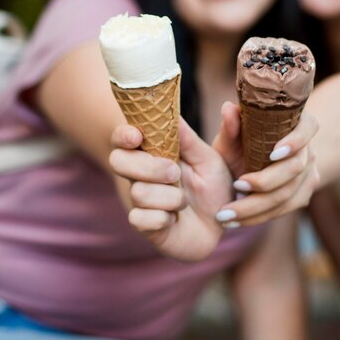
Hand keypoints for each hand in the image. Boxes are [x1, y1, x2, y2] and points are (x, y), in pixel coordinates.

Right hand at [109, 118, 232, 261]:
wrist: (222, 224)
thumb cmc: (213, 187)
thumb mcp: (208, 160)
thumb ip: (189, 139)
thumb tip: (174, 114)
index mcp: (153, 153)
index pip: (123, 137)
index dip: (123, 134)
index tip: (137, 137)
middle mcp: (140, 175)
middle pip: (118, 160)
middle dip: (147, 166)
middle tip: (175, 172)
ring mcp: (140, 201)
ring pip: (138, 192)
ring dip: (170, 197)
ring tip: (185, 201)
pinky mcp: (144, 225)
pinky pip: (140, 219)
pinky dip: (163, 218)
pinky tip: (174, 219)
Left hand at [211, 102, 319, 226]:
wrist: (253, 162)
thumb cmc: (243, 142)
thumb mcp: (234, 136)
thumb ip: (231, 126)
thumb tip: (227, 108)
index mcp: (299, 125)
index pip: (308, 129)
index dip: (295, 141)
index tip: (273, 153)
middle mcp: (308, 150)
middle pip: (294, 169)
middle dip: (264, 182)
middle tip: (235, 185)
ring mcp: (309, 174)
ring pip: (287, 195)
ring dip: (255, 207)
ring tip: (226, 213)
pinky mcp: (303, 195)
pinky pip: (283, 210)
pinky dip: (258, 217)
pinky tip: (235, 221)